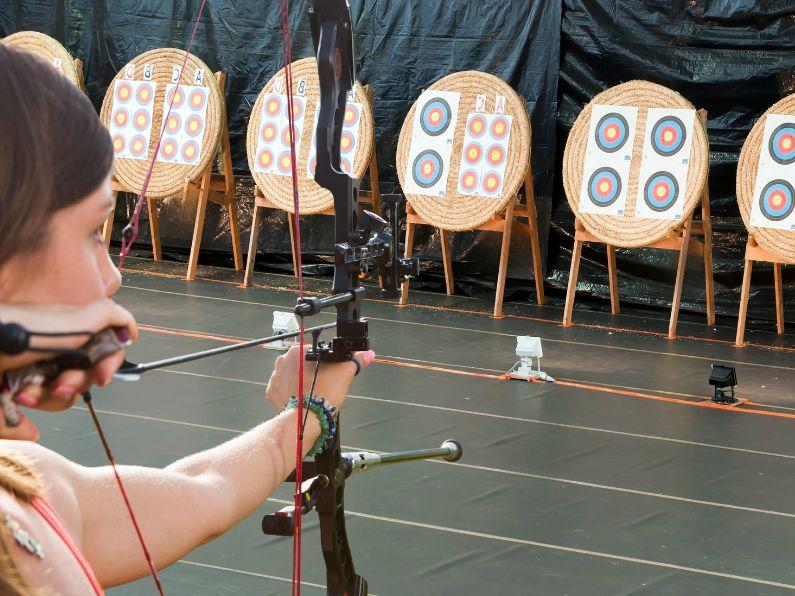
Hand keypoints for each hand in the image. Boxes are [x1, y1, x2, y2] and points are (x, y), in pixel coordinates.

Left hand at [0, 299, 137, 439]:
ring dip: (49, 399)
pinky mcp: (11, 394)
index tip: (101, 376)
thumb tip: (130, 332)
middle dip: (74, 384)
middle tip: (59, 386)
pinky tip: (16, 401)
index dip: (107, 363)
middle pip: (84, 376)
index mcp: (68, 331)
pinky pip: (30, 413)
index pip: (104, 349)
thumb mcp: (72, 320)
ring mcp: (31, 370)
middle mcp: (53, 349)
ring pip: (60, 397)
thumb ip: (107, 317)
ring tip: (27, 394)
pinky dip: (27, 410)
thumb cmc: (18, 334)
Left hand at [266, 346, 374, 411]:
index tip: (329, 371)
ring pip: (291, 375)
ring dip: (300, 381)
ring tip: (312, 392)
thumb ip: (356, 361)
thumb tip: (368, 354)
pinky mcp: (271, 392)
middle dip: (311, 370)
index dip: (324, 360)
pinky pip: (283, 388)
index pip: (314, 350)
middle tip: (322, 383)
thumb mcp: (344, 374)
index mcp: (297, 351)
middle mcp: (282, 360)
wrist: (306, 420)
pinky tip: (301, 398)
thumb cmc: (324, 393)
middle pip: (302, 362)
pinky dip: (291, 392)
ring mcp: (275, 377)